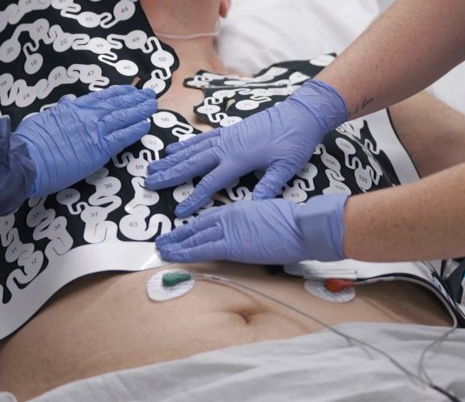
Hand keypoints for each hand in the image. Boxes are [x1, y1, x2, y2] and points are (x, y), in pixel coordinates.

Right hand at [14, 86, 156, 196]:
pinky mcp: (99, 149)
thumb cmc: (29, 143)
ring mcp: (94, 131)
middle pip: (116, 104)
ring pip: (123, 117)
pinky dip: (135, 130)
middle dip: (134, 98)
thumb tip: (68, 101)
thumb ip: (59, 110)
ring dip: (140, 110)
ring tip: (152, 105)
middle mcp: (86, 116)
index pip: (100, 98)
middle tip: (149, 93)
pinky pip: (122, 137)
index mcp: (72, 108)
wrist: (26, 159)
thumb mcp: (43, 118)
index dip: (118, 93)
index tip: (130, 89)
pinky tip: (145, 125)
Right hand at [145, 79, 347, 216]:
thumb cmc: (295, 141)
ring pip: (193, 149)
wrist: (300, 113)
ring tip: (154, 166)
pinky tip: (175, 148)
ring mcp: (226, 136)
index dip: (194, 198)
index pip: (211, 182)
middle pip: (193, 163)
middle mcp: (227, 146)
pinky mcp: (229, 130)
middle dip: (171, 174)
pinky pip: (201, 138)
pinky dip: (186, 144)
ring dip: (172, 159)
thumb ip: (268, 186)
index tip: (180, 211)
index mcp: (239, 159)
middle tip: (149, 182)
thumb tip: (255, 207)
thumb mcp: (286, 167)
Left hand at [155, 193, 347, 264]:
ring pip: (195, 237)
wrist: (302, 227)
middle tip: (163, 241)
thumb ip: (252, 222)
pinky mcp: (231, 244)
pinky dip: (185, 252)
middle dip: (178, 235)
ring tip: (162, 248)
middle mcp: (229, 217)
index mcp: (238, 209)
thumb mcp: (267, 216)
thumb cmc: (293, 224)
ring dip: (176, 244)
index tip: (181, 232)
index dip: (192, 227)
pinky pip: (202, 249)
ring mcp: (229, 230)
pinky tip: (173, 255)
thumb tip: (248, 232)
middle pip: (197, 227)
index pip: (209, 219)